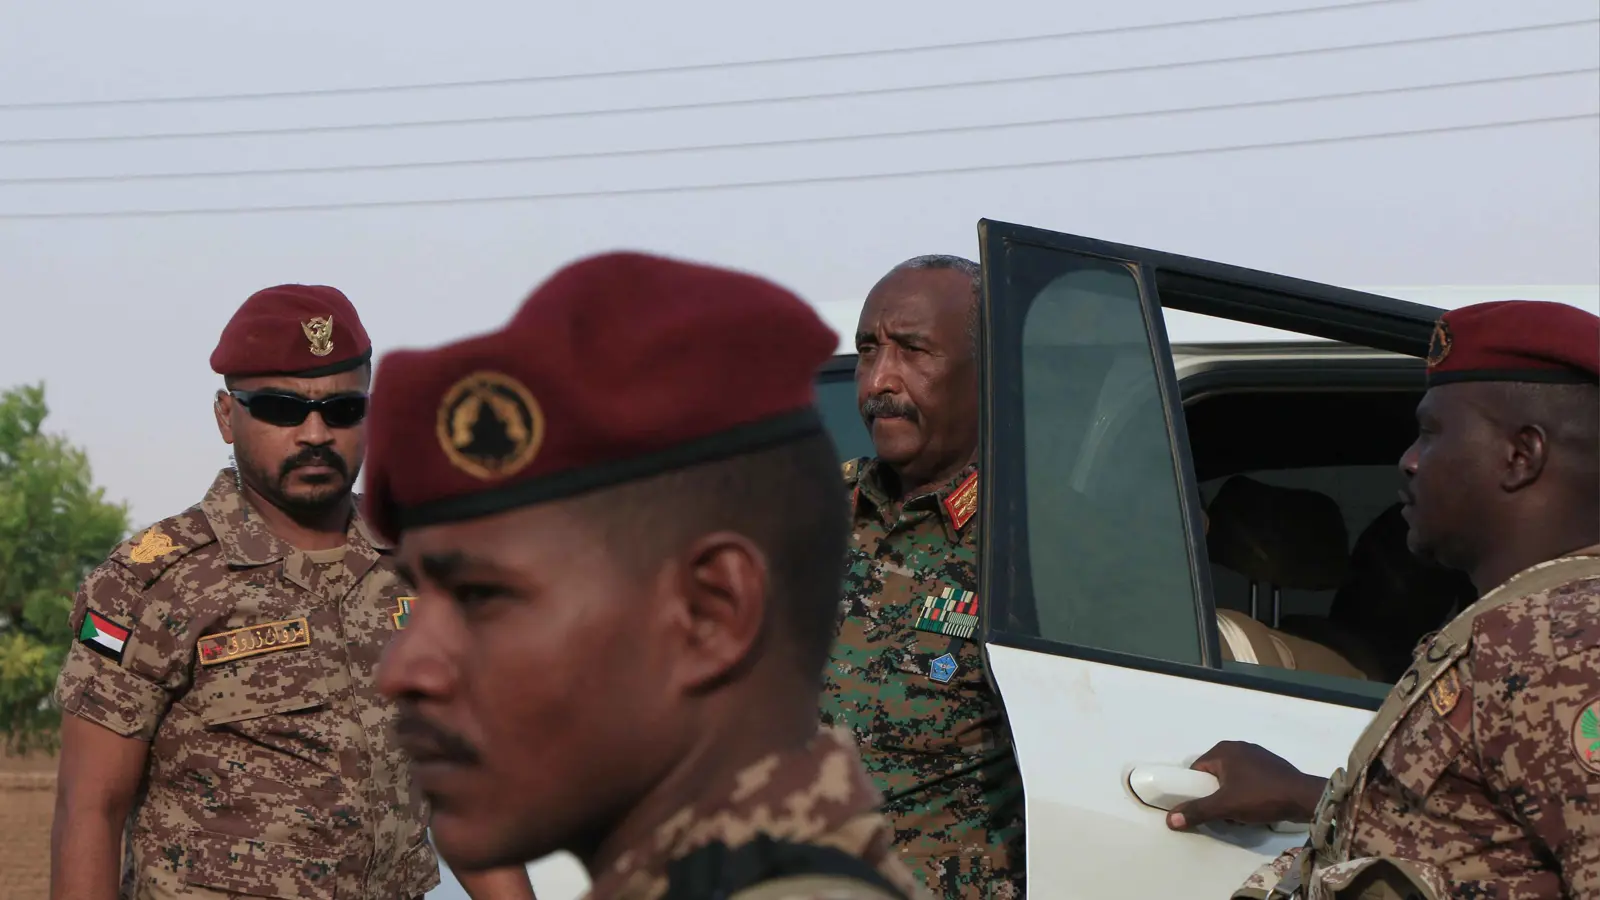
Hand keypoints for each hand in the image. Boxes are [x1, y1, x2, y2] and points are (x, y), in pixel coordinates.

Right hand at [1165, 740, 1326, 830]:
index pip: (1197, 769)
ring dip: (1231, 795)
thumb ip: (1197, 811)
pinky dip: (1247, 792)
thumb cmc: (1261, 797)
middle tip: (1222, 813)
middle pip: (1215, 774)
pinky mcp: (1271, 765)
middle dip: (1215, 795)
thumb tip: (1170, 819)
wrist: (1304, 798)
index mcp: (1223, 750)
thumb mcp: (1225, 806)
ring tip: (1240, 813)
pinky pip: (1249, 779)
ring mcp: (1257, 755)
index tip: (1202, 807)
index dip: (1196, 790)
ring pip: (1232, 778)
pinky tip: (1256, 806)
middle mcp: (1238, 747)